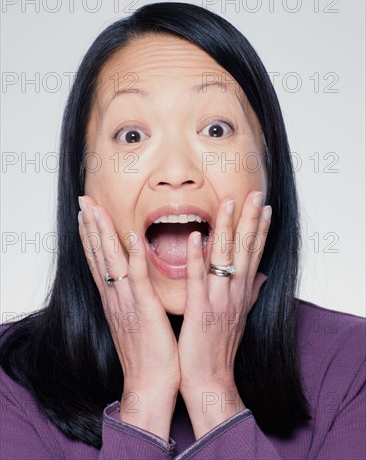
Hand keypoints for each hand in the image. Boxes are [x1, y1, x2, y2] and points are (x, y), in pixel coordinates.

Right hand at [77, 195, 179, 438]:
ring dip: (102, 232)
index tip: (85, 214)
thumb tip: (134, 283)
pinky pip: (138, 278)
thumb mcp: (135, 321)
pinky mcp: (144, 309)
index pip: (98, 260)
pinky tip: (131, 235)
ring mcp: (127, 301)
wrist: (149, 385)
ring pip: (111, 260)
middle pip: (98, 255)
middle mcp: (115, 297)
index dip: (91, 235)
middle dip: (90, 226)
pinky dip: (134, 255)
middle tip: (83, 201)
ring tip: (94, 209)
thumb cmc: (148, 355)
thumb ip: (133, 299)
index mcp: (114, 299)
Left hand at [177, 191, 270, 436]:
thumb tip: (263, 275)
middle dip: (251, 220)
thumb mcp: (240, 316)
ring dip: (226, 229)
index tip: (265, 206)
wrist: (210, 379)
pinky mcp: (198, 309)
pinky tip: (194, 236)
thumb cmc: (221, 347)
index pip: (254, 253)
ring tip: (229, 203)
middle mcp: (234, 292)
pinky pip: (197, 279)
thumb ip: (250, 292)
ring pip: (224, 258)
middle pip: (245, 249)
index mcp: (241, 292)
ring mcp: (218, 299)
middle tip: (256, 194)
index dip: (260, 228)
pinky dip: (196, 257)